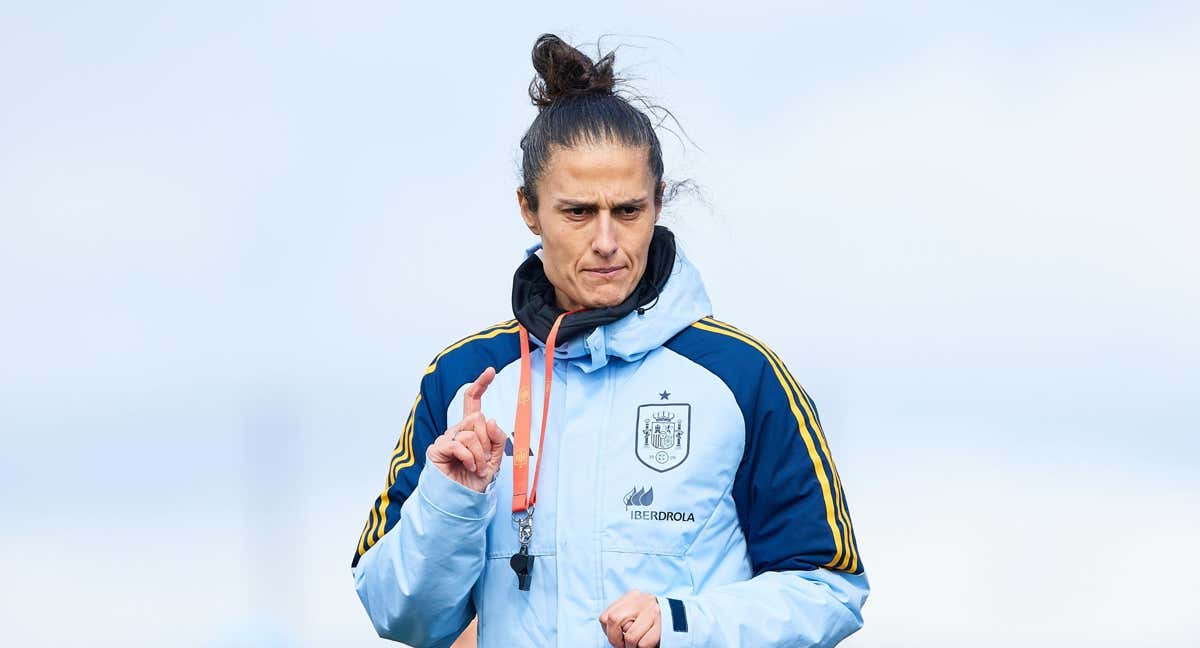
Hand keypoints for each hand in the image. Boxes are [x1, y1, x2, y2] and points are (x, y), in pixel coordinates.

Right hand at [427, 367, 507, 491]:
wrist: (465, 499)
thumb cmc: (477, 479)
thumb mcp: (496, 457)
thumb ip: (496, 438)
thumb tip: (490, 419)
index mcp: (470, 429)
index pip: (473, 402)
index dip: (481, 385)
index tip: (490, 371)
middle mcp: (456, 430)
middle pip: (477, 418)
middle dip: (486, 441)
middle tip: (484, 459)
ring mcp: (446, 439)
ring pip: (470, 433)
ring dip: (479, 454)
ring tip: (477, 468)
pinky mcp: (437, 449)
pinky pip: (459, 444)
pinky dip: (469, 457)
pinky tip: (470, 467)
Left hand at [599, 589, 660, 647]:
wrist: (682, 620)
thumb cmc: (653, 621)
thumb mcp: (637, 612)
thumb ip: (623, 615)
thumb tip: (608, 631)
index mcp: (633, 596)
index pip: (606, 616)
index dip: (608, 631)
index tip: (617, 638)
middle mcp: (642, 601)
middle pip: (613, 620)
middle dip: (614, 639)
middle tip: (622, 646)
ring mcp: (654, 612)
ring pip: (630, 636)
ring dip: (630, 647)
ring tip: (636, 646)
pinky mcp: (662, 626)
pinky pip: (644, 644)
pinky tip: (646, 645)